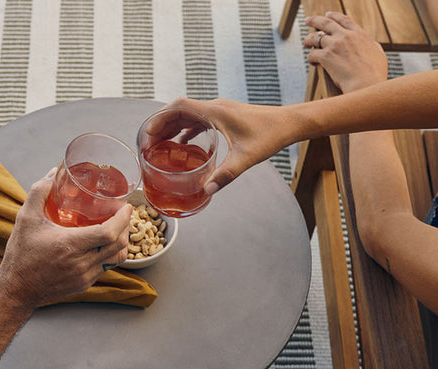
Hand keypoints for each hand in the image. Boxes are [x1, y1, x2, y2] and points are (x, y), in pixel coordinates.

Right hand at [0, 169, 131, 310]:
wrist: (17, 289)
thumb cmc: (21, 254)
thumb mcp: (25, 218)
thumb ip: (39, 192)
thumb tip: (53, 173)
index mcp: (70, 245)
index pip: (109, 233)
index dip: (123, 219)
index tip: (126, 207)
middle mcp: (81, 263)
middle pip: (118, 245)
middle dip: (126, 227)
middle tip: (123, 214)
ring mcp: (85, 276)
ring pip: (116, 258)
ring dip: (121, 242)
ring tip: (117, 228)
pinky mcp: (84, 284)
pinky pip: (106, 267)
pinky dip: (110, 254)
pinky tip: (103, 244)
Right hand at [158, 97, 296, 194]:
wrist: (289, 123)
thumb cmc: (270, 135)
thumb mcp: (246, 157)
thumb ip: (225, 175)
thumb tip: (206, 191)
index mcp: (215, 112)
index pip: (178, 107)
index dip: (160, 118)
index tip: (148, 133)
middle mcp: (214, 108)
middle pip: (178, 111)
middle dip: (160, 126)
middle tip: (148, 144)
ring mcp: (219, 112)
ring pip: (187, 115)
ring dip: (171, 127)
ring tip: (159, 145)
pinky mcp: (225, 117)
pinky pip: (198, 120)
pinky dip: (186, 130)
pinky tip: (182, 145)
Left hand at [303, 12, 387, 93]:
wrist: (366, 85)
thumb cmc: (375, 74)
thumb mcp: (378, 54)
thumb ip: (372, 46)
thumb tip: (370, 44)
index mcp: (359, 34)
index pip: (343, 20)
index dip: (333, 16)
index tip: (327, 15)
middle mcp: (346, 36)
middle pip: (325, 23)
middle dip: (314, 20)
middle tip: (308, 20)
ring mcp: (335, 45)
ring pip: (315, 38)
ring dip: (308, 40)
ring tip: (305, 43)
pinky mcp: (326, 56)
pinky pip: (312, 54)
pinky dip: (310, 58)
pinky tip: (312, 61)